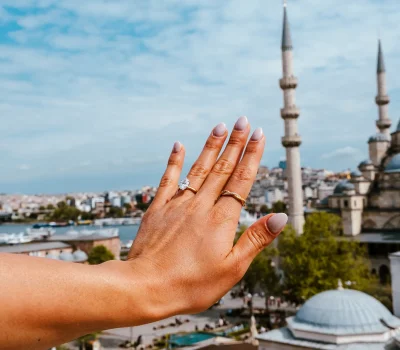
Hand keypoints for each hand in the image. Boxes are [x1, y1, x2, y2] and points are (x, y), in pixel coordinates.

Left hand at [127, 116, 287, 317]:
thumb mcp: (231, 269)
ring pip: (198, 169)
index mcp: (221, 220)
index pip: (241, 180)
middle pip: (222, 168)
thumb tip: (280, 216)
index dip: (251, 156)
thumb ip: (256, 239)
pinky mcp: (158, 209)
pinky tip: (179, 145)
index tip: (259, 135)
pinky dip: (174, 161)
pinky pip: (168, 180)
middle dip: (235, 143)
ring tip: (220, 126)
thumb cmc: (191, 284)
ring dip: (210, 146)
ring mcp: (177, 205)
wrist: (145, 287)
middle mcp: (200, 206)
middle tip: (243, 120)